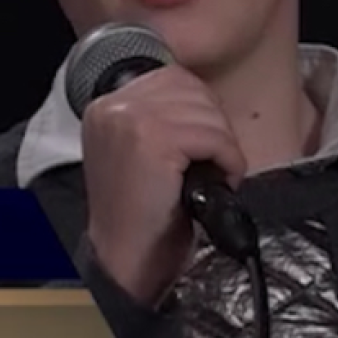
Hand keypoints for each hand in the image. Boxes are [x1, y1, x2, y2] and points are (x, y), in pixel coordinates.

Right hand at [82, 64, 245, 307]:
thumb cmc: (139, 212)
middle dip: (215, 123)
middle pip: (192, 88)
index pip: (173, 77)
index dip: (201, 106)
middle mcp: (114, 105)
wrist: (124, 260)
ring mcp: (131, 120)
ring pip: (207, 111)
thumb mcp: (136, 149)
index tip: (206, 137)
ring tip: (217, 172)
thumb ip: (158, 116)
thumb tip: (203, 100)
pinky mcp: (154, 141)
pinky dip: (230, 159)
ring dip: (225, 143)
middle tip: (216, 158)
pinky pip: (213, 136)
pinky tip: (222, 180)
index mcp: (106, 104)